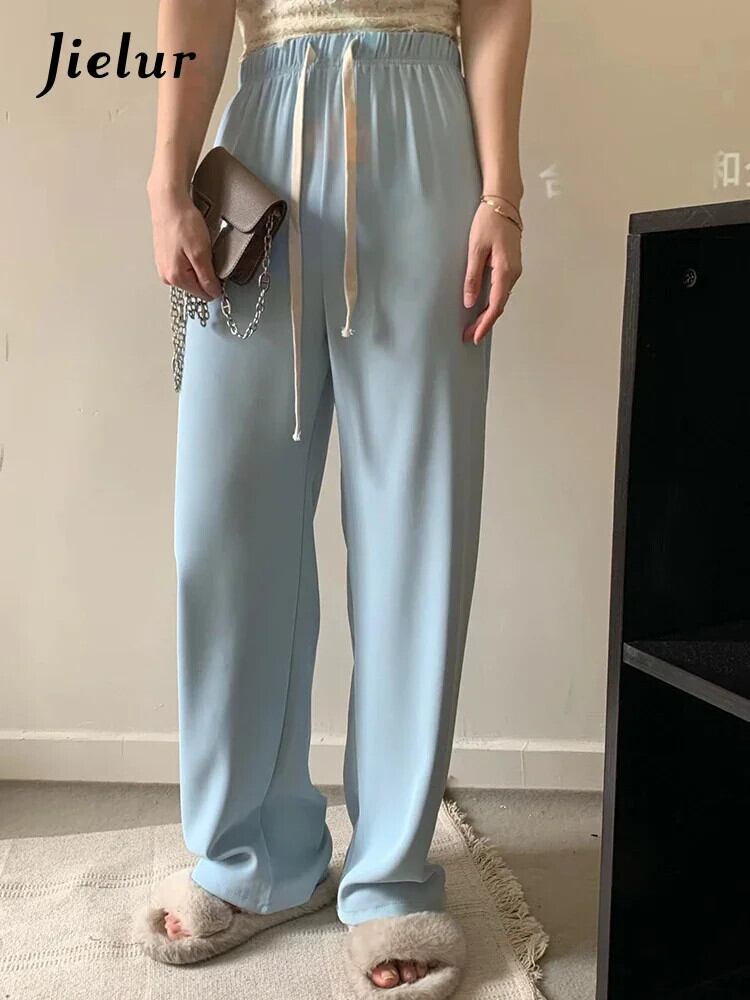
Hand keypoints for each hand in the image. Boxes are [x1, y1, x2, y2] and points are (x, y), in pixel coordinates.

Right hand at [147, 180, 221, 301]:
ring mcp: (164, 266)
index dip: (216, 283)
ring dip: (198, 264)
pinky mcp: (164, 257)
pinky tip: (190, 244)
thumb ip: (207, 277)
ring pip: (191, 275)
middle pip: (196, 286)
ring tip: (196, 245)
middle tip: (206, 253)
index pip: (204, 294)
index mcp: (175, 277)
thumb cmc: (182, 221)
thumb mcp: (201, 253)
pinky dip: (191, 257)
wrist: (168, 201)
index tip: (219, 271)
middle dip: (206, 272)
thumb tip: (213, 293)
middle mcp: (166, 275)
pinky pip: (184, 265)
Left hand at [462, 202, 521, 343]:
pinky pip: (502, 289)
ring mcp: (515, 269)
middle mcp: (514, 274)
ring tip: (473, 325)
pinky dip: (493, 302)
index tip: (474, 337)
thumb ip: (473, 277)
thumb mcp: (475, 249)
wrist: (504, 202)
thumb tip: (470, 302)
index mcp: (505, 271)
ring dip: (488, 313)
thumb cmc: (488, 221)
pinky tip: (483, 307)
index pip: (495, 306)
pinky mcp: (511, 265)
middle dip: (484, 322)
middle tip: (468, 335)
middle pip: (499, 305)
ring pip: (501, 298)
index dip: (485, 324)